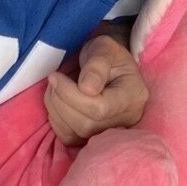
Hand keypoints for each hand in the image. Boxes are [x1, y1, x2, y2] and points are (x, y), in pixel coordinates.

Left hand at [44, 31, 148, 146]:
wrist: (106, 64)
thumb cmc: (106, 53)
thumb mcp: (104, 47)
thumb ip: (97, 64)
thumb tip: (86, 88)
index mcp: (133, 96)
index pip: (100, 108)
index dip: (72, 95)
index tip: (57, 76)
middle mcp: (126, 119)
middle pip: (87, 124)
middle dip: (62, 101)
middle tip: (54, 79)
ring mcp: (110, 131)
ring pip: (76, 134)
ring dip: (56, 109)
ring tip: (54, 87)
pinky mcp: (93, 137)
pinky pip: (69, 138)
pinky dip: (57, 119)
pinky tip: (58, 101)